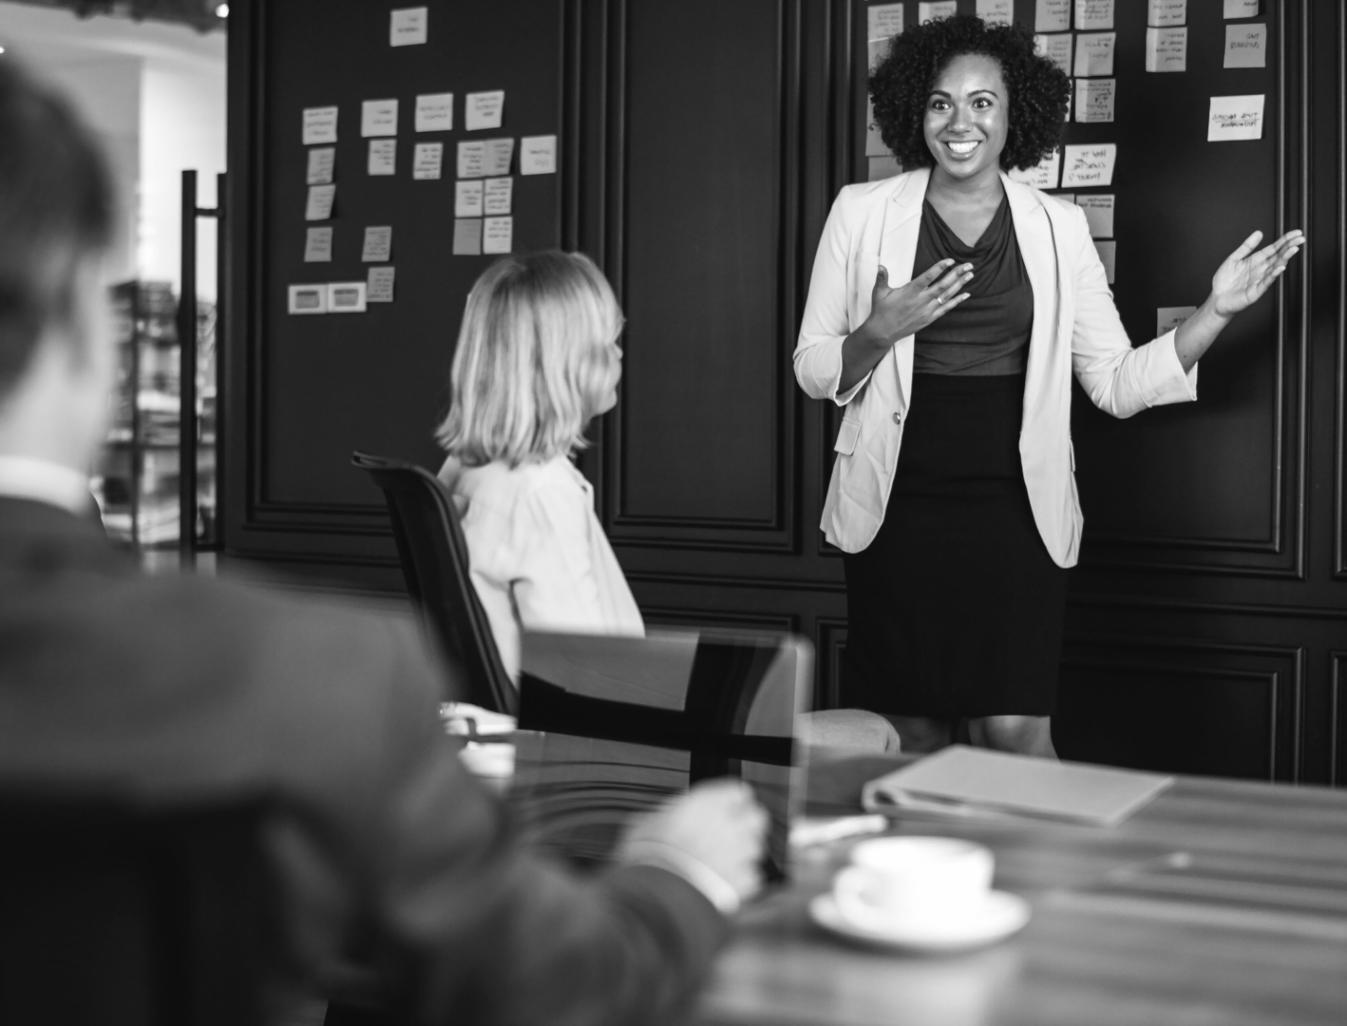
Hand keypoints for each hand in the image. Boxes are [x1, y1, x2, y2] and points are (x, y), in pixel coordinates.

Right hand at [618, 779, 768, 902]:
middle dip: (746, 825)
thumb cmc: (648, 857)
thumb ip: (667, 815)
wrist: (659, 894)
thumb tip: (669, 814)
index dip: (732, 801)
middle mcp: (730, 824)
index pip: (738, 792)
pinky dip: (742, 881)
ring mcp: (740, 853)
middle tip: (730, 834)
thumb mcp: (646, 823)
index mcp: (708, 803)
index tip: (726, 808)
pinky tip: (724, 884)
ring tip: (723, 863)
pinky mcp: (744, 882)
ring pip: (756, 848)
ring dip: (744, 854)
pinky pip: (752, 877)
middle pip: (756, 817)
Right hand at [863, 259, 972, 343]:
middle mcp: (920, 301)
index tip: (950, 260)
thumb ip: (882, 278)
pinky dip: (956, 301)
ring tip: (970, 274)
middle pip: (942, 285)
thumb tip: (880, 266)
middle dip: (956, 274)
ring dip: (959, 284)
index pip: (928, 277)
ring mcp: (926, 310)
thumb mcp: (879, 293)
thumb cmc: (881, 311)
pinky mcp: (928, 318)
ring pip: (946, 296)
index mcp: (909, 292)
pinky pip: (946, 309)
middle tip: (968, 265)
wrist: (883, 333)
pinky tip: (966, 294)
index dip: (939, 268)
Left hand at [1210, 228, 1304, 316]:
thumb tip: (1259, 233)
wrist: (1216, 299)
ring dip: (1285, 258)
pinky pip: (1266, 282)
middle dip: (1289, 247)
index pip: (1274, 249)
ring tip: (1294, 249)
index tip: (1296, 233)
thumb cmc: (1224, 281)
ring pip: (1275, 267)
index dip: (1285, 240)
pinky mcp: (1255, 291)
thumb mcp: (1234, 259)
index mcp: (1256, 261)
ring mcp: (1260, 280)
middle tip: (1301, 238)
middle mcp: (1260, 269)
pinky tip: (1280, 267)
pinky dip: (1273, 274)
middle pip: (1278, 256)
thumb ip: (1246, 246)